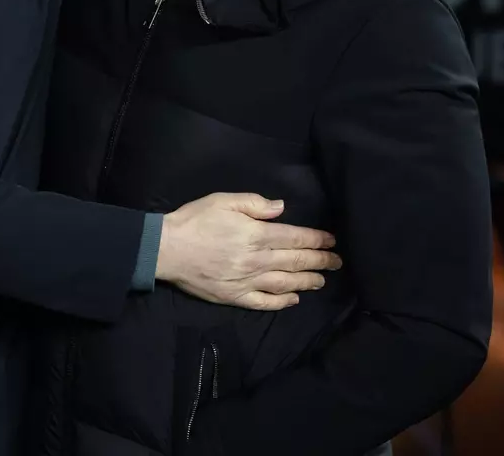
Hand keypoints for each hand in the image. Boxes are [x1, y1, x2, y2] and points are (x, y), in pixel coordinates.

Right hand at [156, 193, 341, 310]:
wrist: (167, 249)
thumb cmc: (195, 220)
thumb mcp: (223, 201)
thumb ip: (255, 204)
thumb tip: (282, 208)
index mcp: (256, 234)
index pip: (295, 238)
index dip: (316, 240)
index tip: (331, 241)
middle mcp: (257, 260)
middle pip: (295, 261)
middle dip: (320, 261)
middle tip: (337, 262)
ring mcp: (247, 281)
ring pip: (285, 283)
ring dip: (307, 282)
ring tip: (321, 280)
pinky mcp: (235, 297)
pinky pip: (264, 302)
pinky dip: (282, 302)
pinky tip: (293, 299)